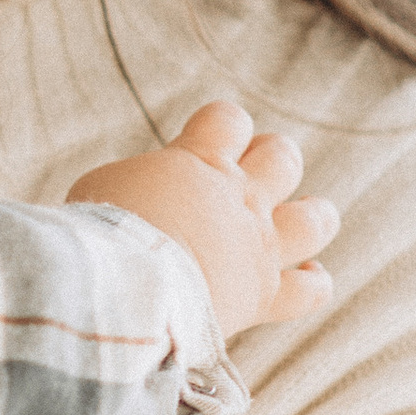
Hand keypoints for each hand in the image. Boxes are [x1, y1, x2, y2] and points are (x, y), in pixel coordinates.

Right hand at [70, 101, 336, 337]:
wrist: (124, 288)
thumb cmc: (99, 234)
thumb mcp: (102, 186)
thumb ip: (136, 184)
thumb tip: (138, 194)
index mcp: (200, 160)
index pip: (228, 119)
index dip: (222, 126)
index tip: (205, 141)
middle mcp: (241, 197)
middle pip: (283, 158)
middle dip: (272, 161)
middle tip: (248, 176)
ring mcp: (259, 246)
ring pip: (316, 219)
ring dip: (312, 215)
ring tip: (299, 216)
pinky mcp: (265, 295)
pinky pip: (312, 289)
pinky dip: (313, 280)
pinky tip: (306, 275)